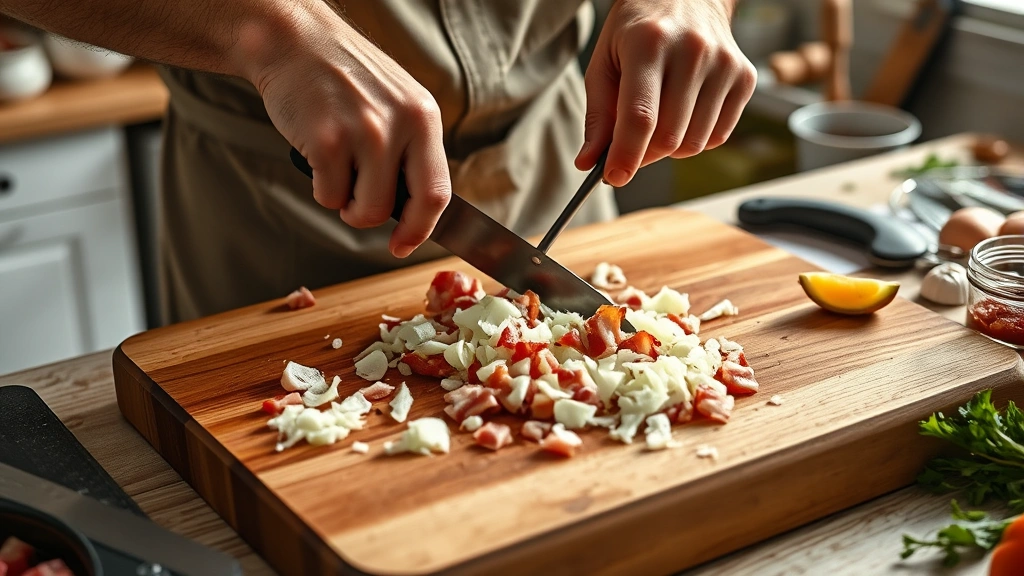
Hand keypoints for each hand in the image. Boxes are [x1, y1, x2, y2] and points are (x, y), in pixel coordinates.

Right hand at [239, 6, 450, 257]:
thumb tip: (413, 209)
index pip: (437, 192)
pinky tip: (316, 155)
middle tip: (357, 210)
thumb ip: (409, 147)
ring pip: (364, 210)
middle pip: (402, 208)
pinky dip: (319, 188)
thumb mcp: (395, 102)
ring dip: (345, 204)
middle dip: (376, 219)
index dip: (423, 228)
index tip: (405, 244)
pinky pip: (329, 197)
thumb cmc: (343, 76)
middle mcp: (400, 125)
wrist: (293, 41)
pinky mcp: (327, 141)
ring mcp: (365, 133)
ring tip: (335, 170)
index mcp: (423, 116)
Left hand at [575, 0, 756, 186]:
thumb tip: (589, 162)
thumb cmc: (638, 30)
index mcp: (649, 42)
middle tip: (629, 147)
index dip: (626, 156)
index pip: (640, 116)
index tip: (613, 177)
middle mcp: (692, 51)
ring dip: (668, 149)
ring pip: (693, 143)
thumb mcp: (604, 61)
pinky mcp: (744, 77)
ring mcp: (724, 64)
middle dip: (643, 155)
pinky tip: (682, 114)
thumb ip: (597, 115)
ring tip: (657, 121)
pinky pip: (717, 137)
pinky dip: (694, 139)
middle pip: (668, 136)